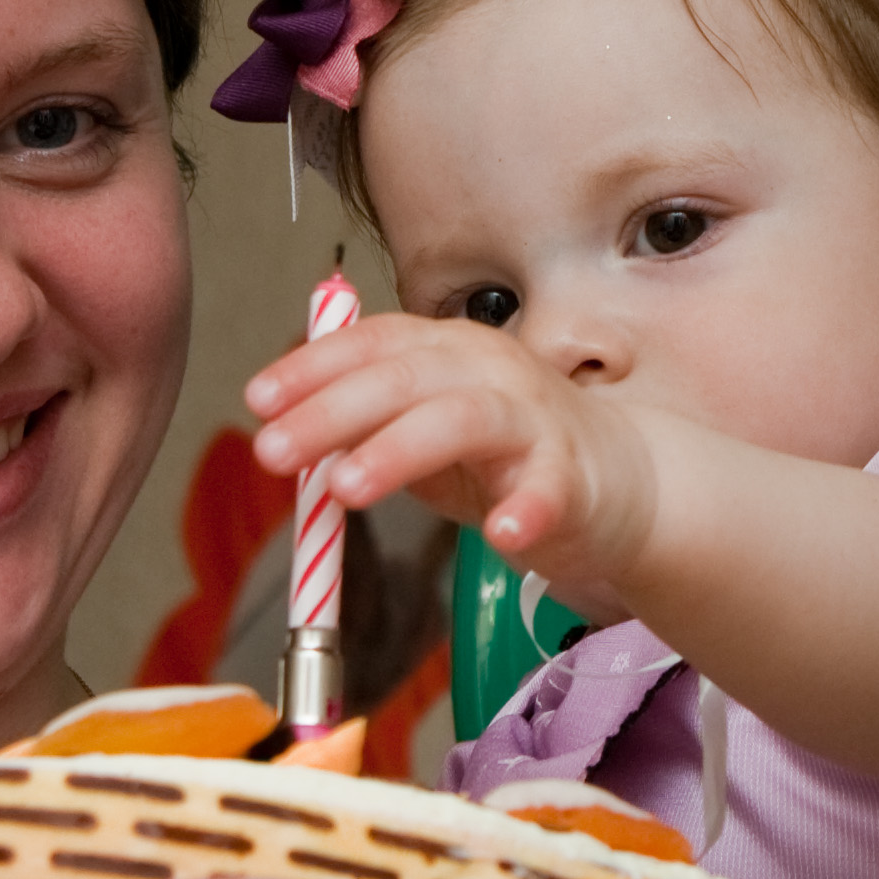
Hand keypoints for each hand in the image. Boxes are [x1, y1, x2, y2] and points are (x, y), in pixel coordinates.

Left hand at [247, 314, 658, 600]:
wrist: (622, 478)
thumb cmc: (509, 452)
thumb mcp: (425, 427)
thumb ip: (362, 426)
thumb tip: (278, 434)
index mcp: (447, 351)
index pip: (374, 343)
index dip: (312, 367)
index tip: (257, 400)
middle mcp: (489, 370)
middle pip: (404, 378)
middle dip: (331, 412)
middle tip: (273, 453)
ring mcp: (534, 419)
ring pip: (462, 419)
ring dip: (400, 448)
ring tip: (346, 488)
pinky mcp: (574, 476)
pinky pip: (550, 489)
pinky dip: (527, 508)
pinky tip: (501, 535)